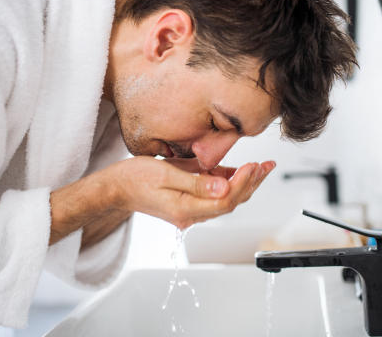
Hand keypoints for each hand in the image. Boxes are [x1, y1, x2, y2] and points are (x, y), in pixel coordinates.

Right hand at [103, 156, 275, 228]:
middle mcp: (189, 215)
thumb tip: (223, 186)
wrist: (115, 188)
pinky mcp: (188, 205)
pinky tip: (238, 172)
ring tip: (260, 168)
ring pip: (224, 200)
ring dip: (243, 184)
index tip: (253, 165)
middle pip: (229, 203)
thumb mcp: (165, 173)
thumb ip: (195, 182)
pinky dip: (227, 184)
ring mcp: (189, 212)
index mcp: (184, 209)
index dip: (243, 183)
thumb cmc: (134, 177)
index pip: (224, 200)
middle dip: (251, 183)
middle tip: (266, 166)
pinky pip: (213, 197)